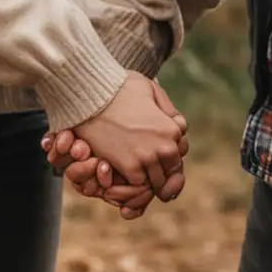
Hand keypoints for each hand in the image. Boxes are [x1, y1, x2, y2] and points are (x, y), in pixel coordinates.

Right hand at [55, 72, 184, 197]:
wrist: (91, 96)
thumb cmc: (120, 87)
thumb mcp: (151, 88)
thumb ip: (167, 109)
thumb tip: (178, 124)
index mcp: (172, 129)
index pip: (180, 151)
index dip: (167, 149)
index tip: (152, 145)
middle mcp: (165, 147)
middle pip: (171, 169)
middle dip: (160, 166)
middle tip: (142, 157)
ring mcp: (147, 159)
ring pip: (156, 180)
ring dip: (147, 175)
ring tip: (133, 163)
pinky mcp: (129, 167)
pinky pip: (138, 183)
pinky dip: (132, 179)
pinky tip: (122, 165)